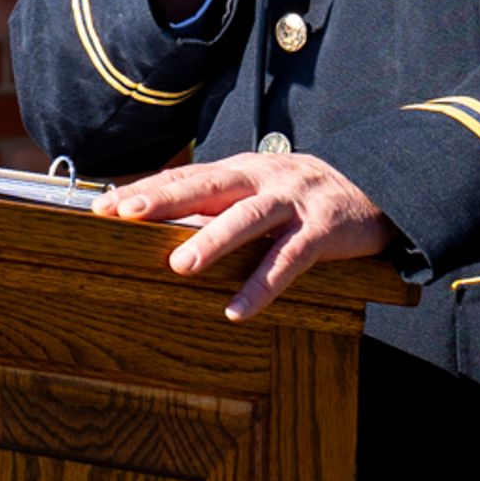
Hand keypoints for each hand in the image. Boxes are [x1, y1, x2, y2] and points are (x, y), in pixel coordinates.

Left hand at [101, 151, 394, 320]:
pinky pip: (289, 260)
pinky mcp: (323, 228)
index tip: (102, 206)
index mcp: (242, 170)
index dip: (146, 189)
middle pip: (208, 185)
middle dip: (165, 198)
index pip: (186, 176)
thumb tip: (163, 231)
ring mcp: (294, 201)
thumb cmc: (302, 198)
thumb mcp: (259, 192)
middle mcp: (263, 177)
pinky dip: (262, 285)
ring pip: (248, 217)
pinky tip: (237, 310)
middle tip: (126, 214)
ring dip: (213, 240)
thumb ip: (218, 207)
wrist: (377, 189)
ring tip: (180, 264)